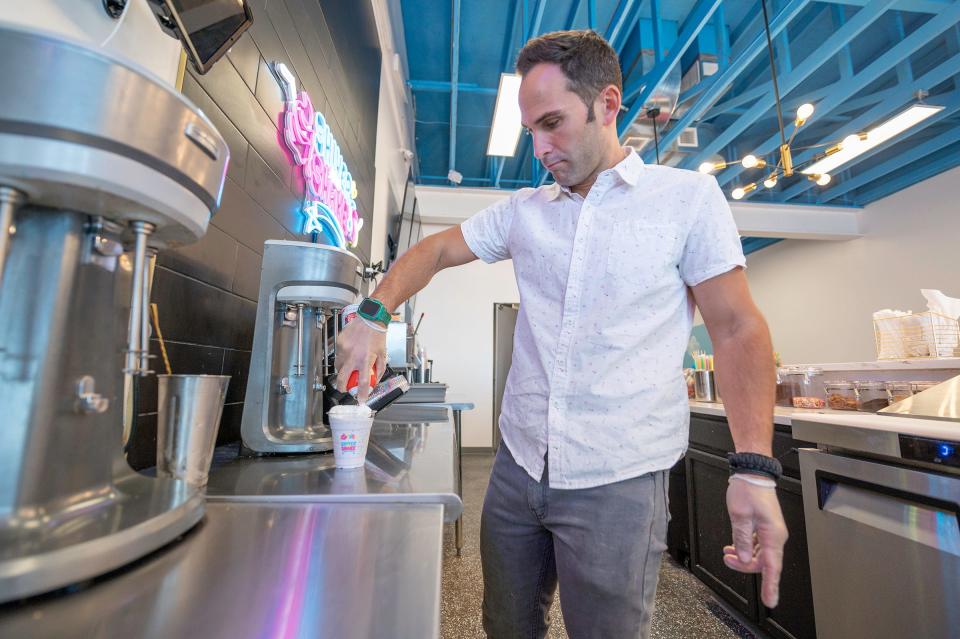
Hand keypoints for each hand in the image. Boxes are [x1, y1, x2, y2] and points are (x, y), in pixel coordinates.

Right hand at [334, 319, 387, 402]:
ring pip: (338, 367)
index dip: (361, 393)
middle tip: (344, 389)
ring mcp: (344, 349)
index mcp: (366, 359)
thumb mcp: (383, 354)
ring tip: (349, 368)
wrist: (370, 318)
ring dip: (342, 371)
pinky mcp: (339, 343)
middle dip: (342, 387)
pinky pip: (338, 355)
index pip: (362, 381)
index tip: (361, 399)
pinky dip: (342, 358)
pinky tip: (349, 354)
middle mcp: (353, 355)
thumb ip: (379, 370)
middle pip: (342, 378)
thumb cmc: (378, 336)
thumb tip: (374, 381)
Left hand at [723, 475, 787, 607]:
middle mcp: (775, 535)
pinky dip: (746, 547)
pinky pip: (757, 545)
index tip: (770, 601)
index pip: (772, 567)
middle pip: (763, 563)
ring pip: (759, 555)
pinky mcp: (766, 527)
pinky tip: (734, 546)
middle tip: (728, 560)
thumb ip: (742, 539)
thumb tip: (745, 558)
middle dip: (745, 565)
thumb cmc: (748, 489)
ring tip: (727, 553)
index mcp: (772, 534)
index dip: (770, 586)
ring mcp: (771, 531)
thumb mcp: (740, 515)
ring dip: (744, 556)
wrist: (753, 473)